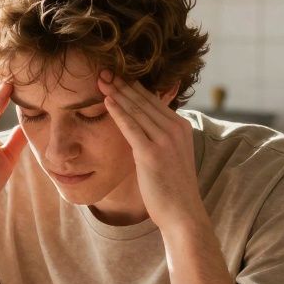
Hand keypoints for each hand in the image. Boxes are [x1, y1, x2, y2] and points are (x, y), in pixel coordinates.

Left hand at [97, 71, 206, 231]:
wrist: (182, 213)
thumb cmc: (172, 188)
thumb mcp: (171, 155)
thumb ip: (159, 138)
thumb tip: (143, 127)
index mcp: (181, 126)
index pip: (153, 100)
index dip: (133, 86)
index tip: (117, 75)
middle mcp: (175, 129)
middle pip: (144, 100)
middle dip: (122, 84)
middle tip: (104, 70)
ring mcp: (165, 140)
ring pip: (136, 110)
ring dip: (117, 93)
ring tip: (101, 79)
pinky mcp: (151, 153)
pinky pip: (131, 127)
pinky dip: (118, 112)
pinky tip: (107, 100)